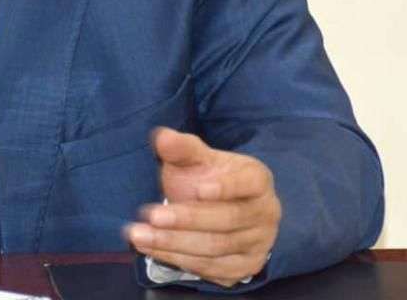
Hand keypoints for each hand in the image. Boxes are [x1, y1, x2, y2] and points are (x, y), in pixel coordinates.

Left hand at [124, 127, 280, 287]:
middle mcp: (266, 213)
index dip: (225, 187)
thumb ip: (181, 147)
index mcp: (257, 180)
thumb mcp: (195, 158)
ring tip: (140, 235)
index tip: (197, 188)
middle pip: (227, 220)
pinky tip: (154, 250)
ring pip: (217, 248)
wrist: (219, 206)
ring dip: (175, 243)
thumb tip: (162, 137)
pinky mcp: (244, 267)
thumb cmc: (208, 176)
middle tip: (151, 215)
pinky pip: (213, 269)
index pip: (248, 183)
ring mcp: (258, 244)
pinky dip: (180, 260)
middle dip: (186, 219)